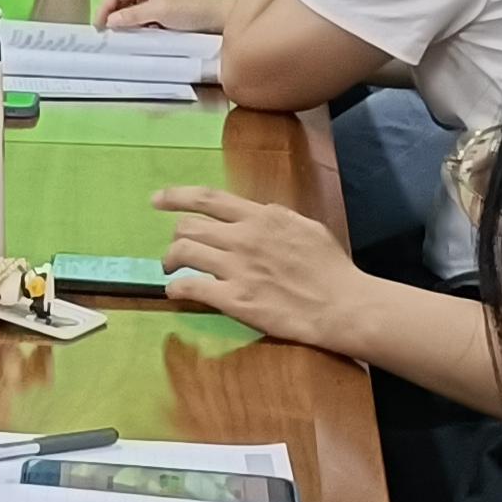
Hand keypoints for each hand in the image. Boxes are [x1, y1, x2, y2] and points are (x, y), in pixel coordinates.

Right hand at [96, 0, 224, 32]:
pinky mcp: (160, 20)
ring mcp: (154, 7)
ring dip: (123, 27)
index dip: (104, 8)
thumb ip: (134, 15)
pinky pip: (141, 26)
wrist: (218, 20)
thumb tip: (111, 21)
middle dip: (112, 18)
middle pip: (120, 4)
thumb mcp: (160, 10)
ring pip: (130, 16)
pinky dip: (135, 33)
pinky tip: (134, 41)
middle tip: (106, 35)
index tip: (100, 26)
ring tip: (118, 39)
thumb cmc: (192, 9)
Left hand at [148, 185, 368, 351]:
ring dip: (171, 261)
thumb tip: (259, 214)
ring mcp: (237, 269)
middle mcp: (244, 238)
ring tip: (172, 270)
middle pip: (189, 227)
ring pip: (184, 252)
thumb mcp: (305, 228)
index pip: (208, 198)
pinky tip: (177, 292)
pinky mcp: (235, 299)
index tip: (157, 199)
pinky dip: (177, 288)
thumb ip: (276, 219)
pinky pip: (191, 288)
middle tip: (177, 250)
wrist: (343, 305)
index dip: (176, 196)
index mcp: (261, 218)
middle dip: (176, 237)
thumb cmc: (331, 268)